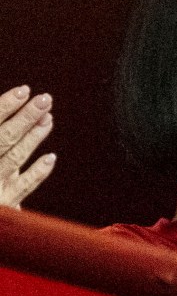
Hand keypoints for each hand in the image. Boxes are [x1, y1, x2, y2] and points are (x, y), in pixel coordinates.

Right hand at [0, 86, 57, 209]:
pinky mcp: (5, 204)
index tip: (24, 90)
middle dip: (24, 117)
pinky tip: (51, 158)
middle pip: (3, 138)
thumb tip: (14, 107)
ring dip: (33, 137)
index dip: (5, 106)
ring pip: (14, 158)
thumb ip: (1, 135)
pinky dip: (37, 172)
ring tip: (48, 117)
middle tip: (45, 99)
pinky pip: (23, 187)